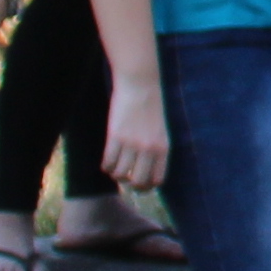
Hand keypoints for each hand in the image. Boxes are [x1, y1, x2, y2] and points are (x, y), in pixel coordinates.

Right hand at [101, 73, 171, 194]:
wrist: (140, 84)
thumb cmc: (151, 106)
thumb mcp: (161, 130)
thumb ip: (156, 149)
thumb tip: (145, 169)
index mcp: (164, 147)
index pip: (158, 179)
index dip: (148, 185)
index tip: (141, 181)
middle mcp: (149, 149)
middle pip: (138, 181)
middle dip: (131, 185)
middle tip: (126, 178)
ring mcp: (132, 143)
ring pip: (120, 174)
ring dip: (116, 174)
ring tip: (116, 166)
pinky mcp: (115, 137)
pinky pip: (107, 163)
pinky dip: (106, 166)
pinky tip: (108, 160)